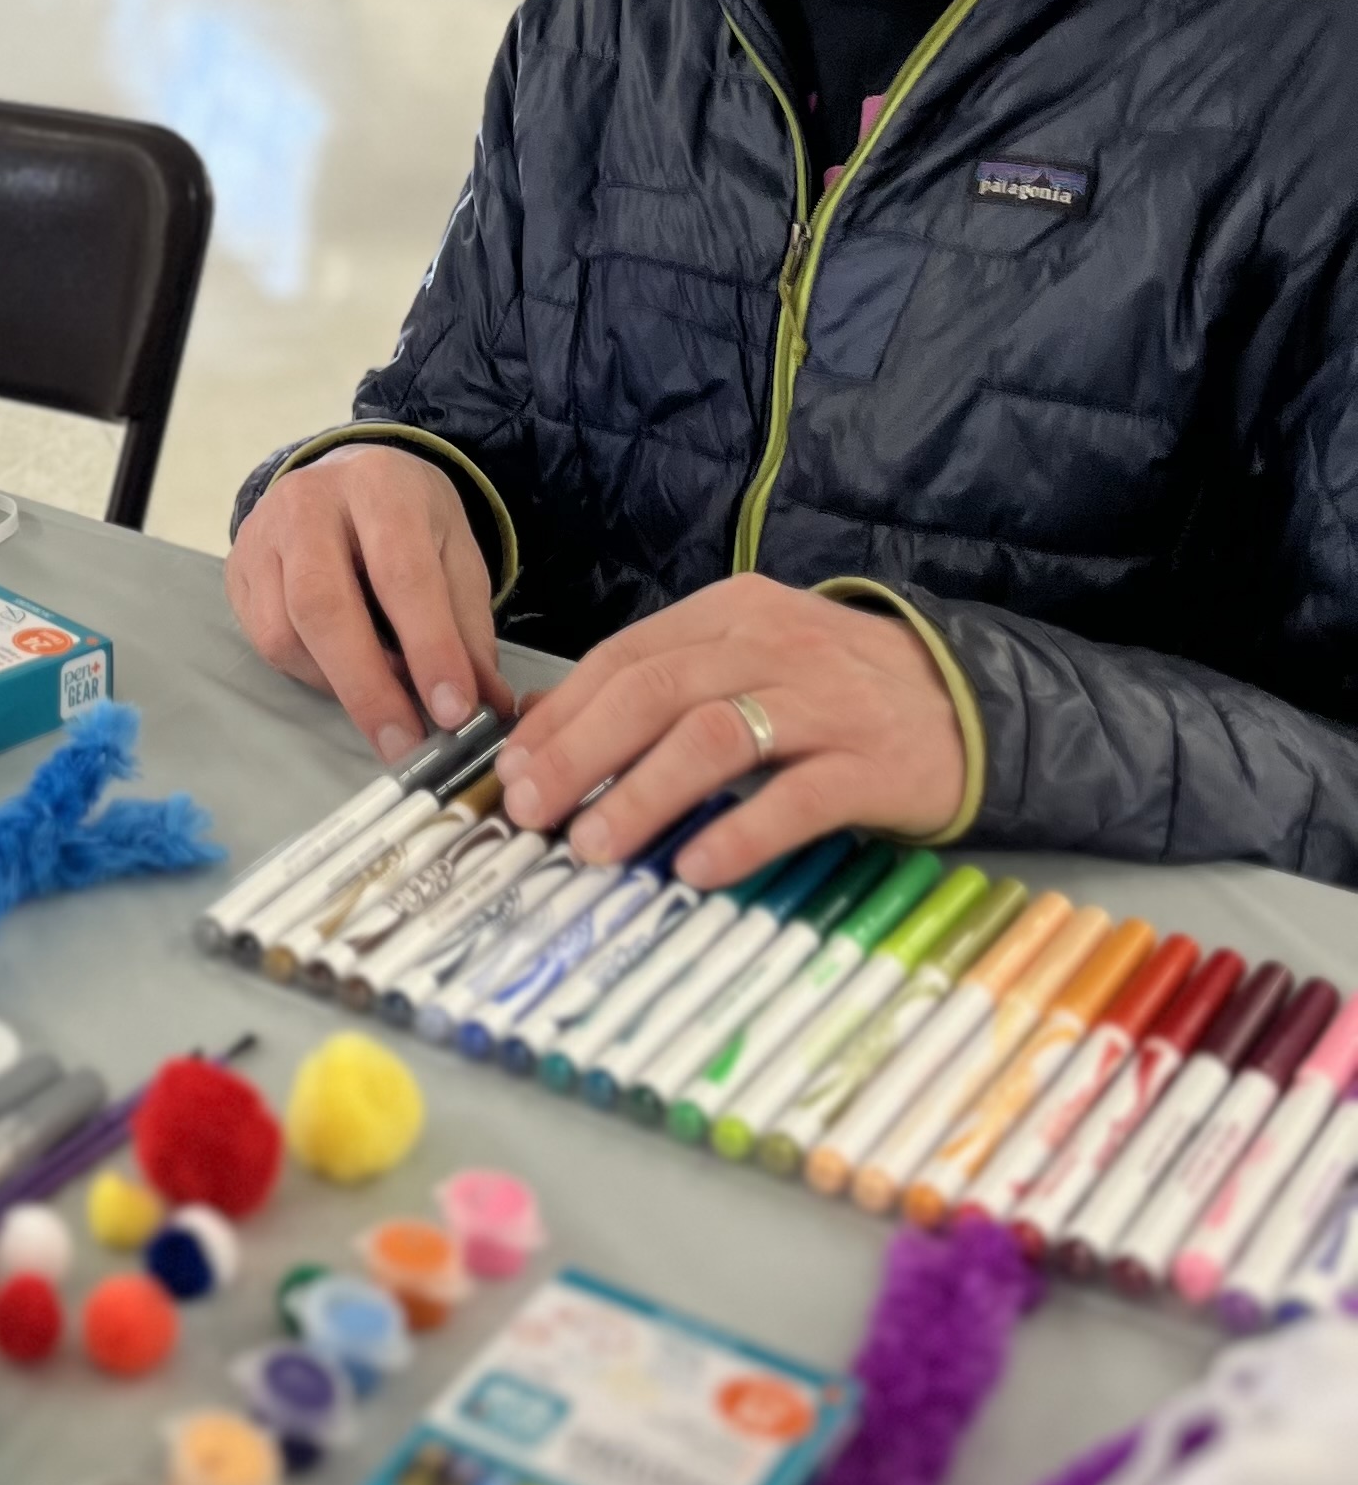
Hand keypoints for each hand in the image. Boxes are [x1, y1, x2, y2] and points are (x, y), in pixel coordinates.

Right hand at [225, 445, 507, 760]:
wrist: (345, 477)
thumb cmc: (408, 521)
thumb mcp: (455, 555)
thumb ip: (468, 629)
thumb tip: (486, 706)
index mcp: (378, 485)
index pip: (401, 572)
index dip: (429, 647)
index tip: (454, 710)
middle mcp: (307, 501)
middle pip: (322, 603)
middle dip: (367, 686)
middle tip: (405, 743)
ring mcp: (261, 534)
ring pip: (283, 632)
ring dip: (338, 685)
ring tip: (385, 699)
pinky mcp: (236, 569)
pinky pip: (264, 642)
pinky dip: (310, 674)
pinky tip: (344, 672)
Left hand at [495, 577, 969, 887]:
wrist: (973, 703)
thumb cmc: (837, 691)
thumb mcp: (748, 663)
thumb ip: (663, 686)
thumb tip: (551, 735)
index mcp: (731, 615)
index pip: (624, 657)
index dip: (561, 715)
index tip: (510, 768)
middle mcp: (773, 646)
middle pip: (655, 692)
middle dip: (580, 754)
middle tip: (531, 810)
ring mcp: (826, 703)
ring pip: (713, 737)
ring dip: (642, 795)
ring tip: (595, 847)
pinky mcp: (873, 763)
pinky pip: (794, 798)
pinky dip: (738, 833)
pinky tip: (697, 869)